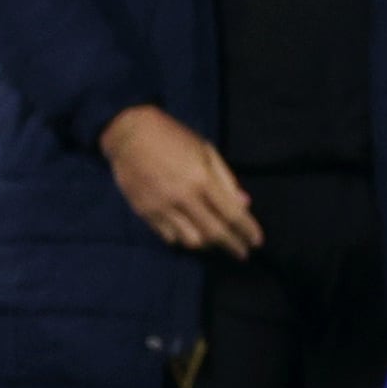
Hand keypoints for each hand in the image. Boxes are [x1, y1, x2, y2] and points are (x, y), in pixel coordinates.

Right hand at [102, 106, 259, 257]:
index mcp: (202, 179)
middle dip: (232, 246)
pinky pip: (168, 236)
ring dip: (207, 245)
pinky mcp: (144, 211)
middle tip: (242, 253)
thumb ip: (226, 180)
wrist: (129, 134)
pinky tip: (191, 235)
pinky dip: (183, 239)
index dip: (247, 231)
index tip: (257, 242)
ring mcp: (161, 206)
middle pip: (214, 233)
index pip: (232, 214)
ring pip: (190, 240)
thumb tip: (244, 204)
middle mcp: (183, 197)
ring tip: (216, 242)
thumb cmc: (174, 139)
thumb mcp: (207, 152)